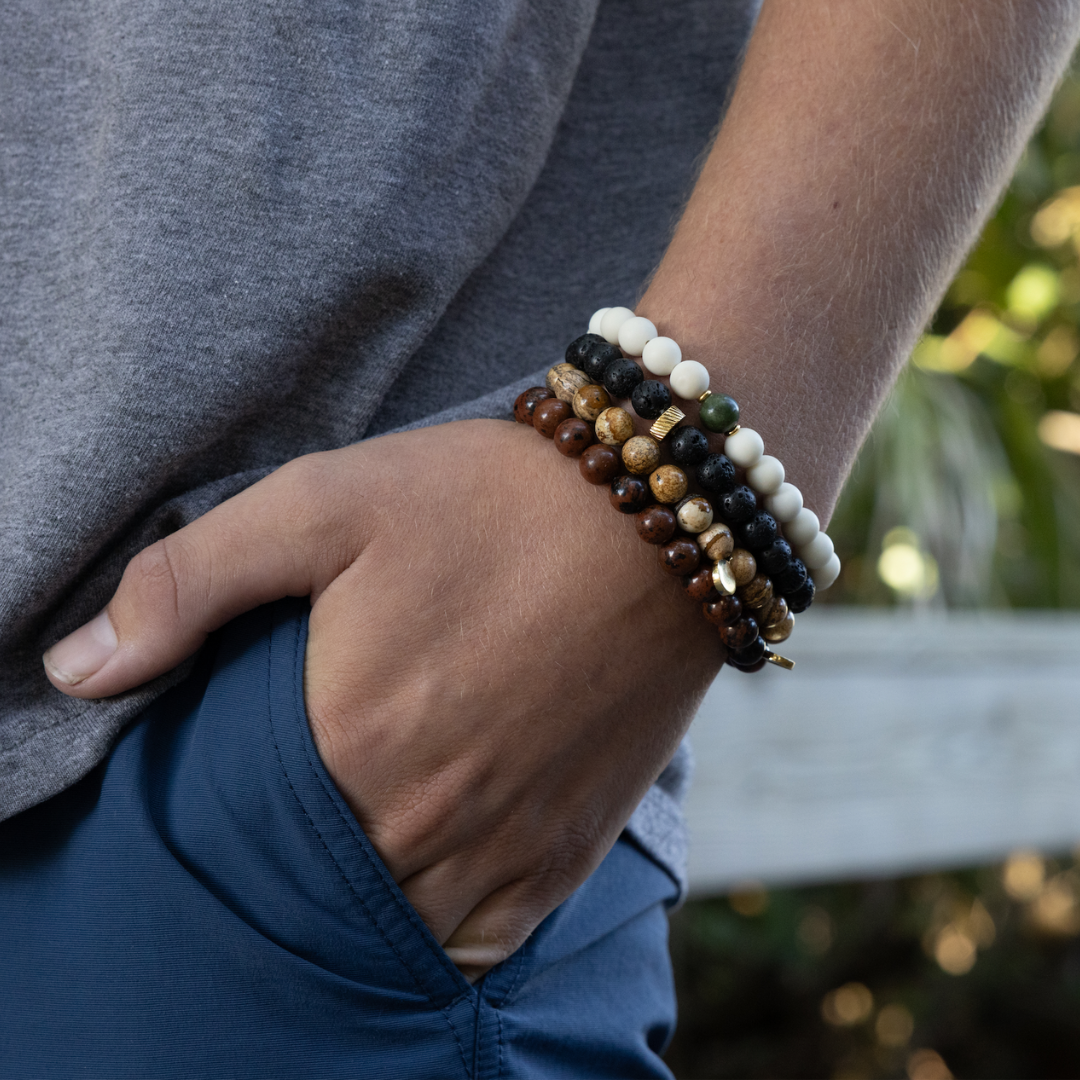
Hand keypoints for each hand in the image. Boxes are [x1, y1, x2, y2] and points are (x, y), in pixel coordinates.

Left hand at [43, 420, 720, 978]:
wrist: (658, 509)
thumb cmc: (487, 498)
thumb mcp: (323, 503)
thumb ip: (188, 584)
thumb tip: (76, 670)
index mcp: (355, 742)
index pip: (254, 840)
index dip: (237, 824)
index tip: (245, 787)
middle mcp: (432, 815)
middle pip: (330, 892)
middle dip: (302, 869)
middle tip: (302, 820)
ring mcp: (513, 839)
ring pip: (408, 930)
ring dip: (371, 906)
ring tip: (359, 857)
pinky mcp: (577, 842)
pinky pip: (493, 939)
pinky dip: (449, 935)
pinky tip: (432, 891)